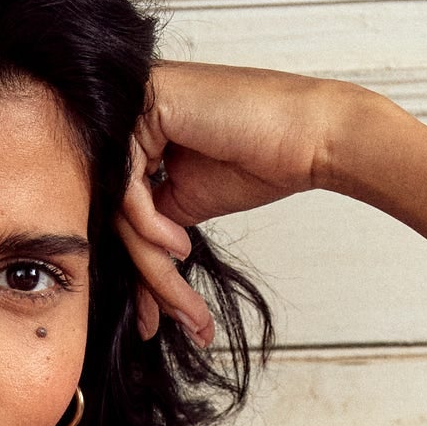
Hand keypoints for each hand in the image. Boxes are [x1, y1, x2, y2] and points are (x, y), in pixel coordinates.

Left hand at [117, 59, 366, 341]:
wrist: (310, 138)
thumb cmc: (264, 163)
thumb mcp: (188, 202)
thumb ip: (148, 218)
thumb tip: (117, 258)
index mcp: (143, 132)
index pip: (121, 208)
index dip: (136, 267)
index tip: (149, 318)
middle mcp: (134, 112)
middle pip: (116, 208)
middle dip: (140, 273)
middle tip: (154, 322)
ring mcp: (138, 103)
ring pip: (119, 203)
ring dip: (149, 260)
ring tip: (180, 294)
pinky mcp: (148, 103)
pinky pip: (127, 183)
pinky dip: (149, 224)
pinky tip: (179, 244)